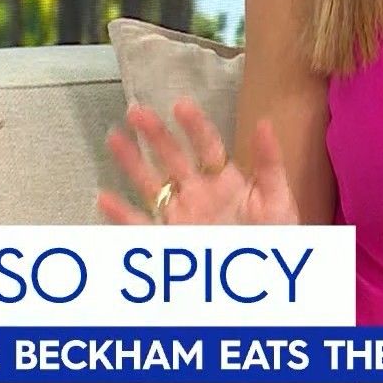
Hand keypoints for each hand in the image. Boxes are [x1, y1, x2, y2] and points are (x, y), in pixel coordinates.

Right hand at [96, 100, 298, 224]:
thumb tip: (264, 123)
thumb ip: (269, 163)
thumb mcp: (277, 198)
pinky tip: (104, 198)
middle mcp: (198, 193)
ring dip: (132, 162)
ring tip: (114, 137)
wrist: (266, 277)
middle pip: (173, 158)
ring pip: (151, 184)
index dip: (193, 125)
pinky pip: (141, 227)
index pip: (207, 145)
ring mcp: (181, 216)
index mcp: (225, 180)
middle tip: (137, 111)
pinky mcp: (169, 239)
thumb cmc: (275, 237)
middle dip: (155, 134)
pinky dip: (121, 215)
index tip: (180, 105)